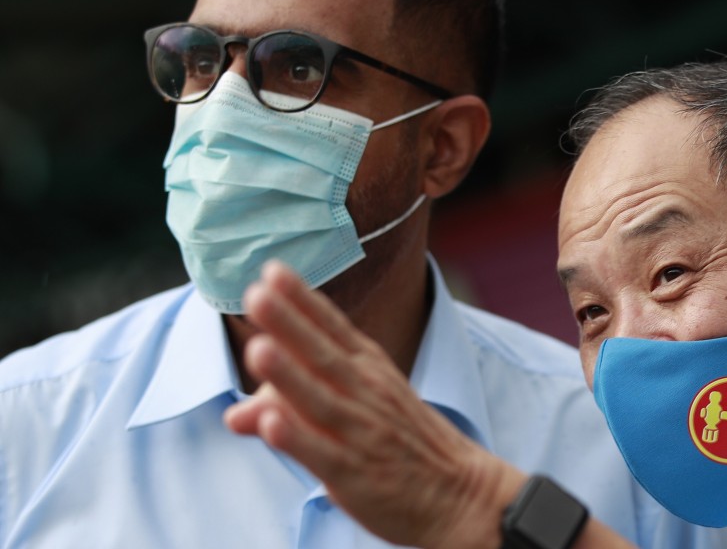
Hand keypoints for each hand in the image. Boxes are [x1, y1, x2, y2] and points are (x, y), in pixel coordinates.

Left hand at [223, 260, 525, 547]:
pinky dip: (298, 438)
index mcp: (368, 368)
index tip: (273, 269)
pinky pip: (323, 454)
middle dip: (289, 323)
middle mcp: (365, 392)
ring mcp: (361, 432)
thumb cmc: (400, 441)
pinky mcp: (354, 474)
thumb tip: (235, 414)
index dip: (302, 299)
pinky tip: (271, 424)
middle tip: (257, 292)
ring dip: (288, 375)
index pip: (332, 327)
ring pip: (320, 400)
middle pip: (322, 354)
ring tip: (258, 348)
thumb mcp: (354, 409)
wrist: (458, 491)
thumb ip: (293, 405)